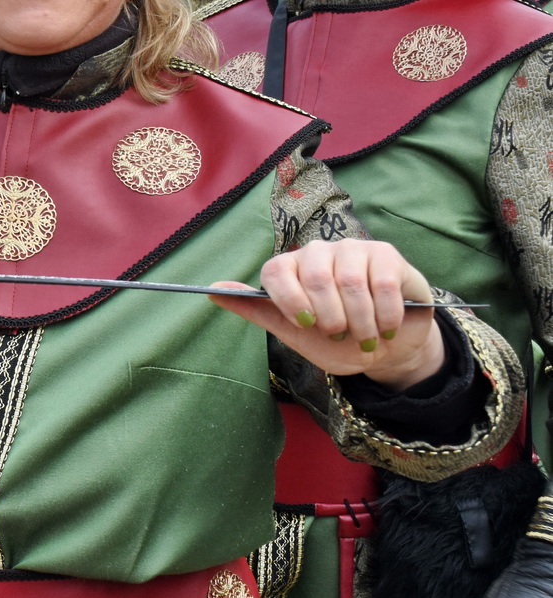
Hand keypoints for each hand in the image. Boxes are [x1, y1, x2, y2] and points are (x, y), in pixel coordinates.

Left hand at [211, 239, 442, 388]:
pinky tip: (386, 327)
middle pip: (316, 278)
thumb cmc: (335, 340)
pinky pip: (383, 283)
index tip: (306, 325)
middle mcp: (316, 251)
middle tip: (340, 334)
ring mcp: (352, 249)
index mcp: (289, 267)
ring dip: (361, 322)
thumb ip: (256, 310)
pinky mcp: (385, 254)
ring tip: (366, 337)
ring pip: (352, 282)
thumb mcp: (292, 332)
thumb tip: (211, 289)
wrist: (385, 348)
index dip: (290, 301)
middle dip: (331, 318)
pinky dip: (385, 315)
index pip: (275, 271)